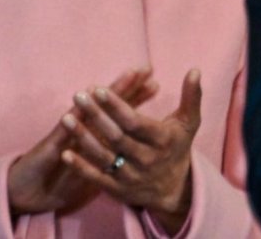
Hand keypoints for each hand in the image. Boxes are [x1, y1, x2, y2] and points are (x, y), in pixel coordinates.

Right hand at [8, 68, 157, 217]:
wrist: (27, 189)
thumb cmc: (60, 179)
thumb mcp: (89, 168)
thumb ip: (107, 153)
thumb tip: (130, 144)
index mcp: (94, 136)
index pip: (120, 114)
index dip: (136, 98)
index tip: (154, 81)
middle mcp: (82, 130)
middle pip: (107, 106)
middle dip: (126, 88)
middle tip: (143, 69)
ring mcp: (65, 135)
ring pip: (86, 113)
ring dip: (99, 99)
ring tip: (113, 82)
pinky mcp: (50, 148)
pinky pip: (61, 136)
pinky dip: (68, 124)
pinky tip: (74, 111)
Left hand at [60, 69, 201, 234]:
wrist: (175, 191)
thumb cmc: (177, 147)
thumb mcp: (188, 124)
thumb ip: (191, 97)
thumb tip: (195, 70)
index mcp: (162, 141)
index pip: (135, 122)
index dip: (116, 106)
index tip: (98, 89)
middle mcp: (146, 160)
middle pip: (117, 137)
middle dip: (96, 116)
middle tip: (78, 95)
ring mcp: (131, 177)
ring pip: (104, 157)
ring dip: (83, 138)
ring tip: (66, 118)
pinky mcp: (118, 190)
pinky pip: (97, 178)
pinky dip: (80, 167)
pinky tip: (64, 152)